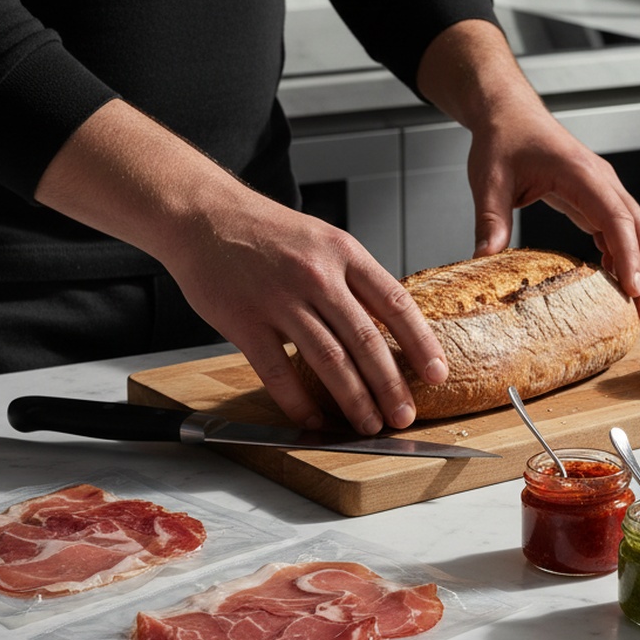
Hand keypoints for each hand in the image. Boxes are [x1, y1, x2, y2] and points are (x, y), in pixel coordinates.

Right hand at [165, 197, 447, 432]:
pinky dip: (298, 402)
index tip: (437, 374)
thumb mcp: (324, 240)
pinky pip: (278, 371)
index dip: (421, 343)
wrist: (203, 214)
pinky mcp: (244, 321)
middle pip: (366, 340)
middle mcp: (317, 275)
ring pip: (328, 360)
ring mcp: (280, 299)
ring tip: (369, 425)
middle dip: (390, 385)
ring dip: (354, 399)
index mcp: (344, 253)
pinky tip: (312, 421)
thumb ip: (355, 280)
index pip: (395, 304)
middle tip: (404, 415)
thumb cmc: (267, 232)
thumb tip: (390, 327)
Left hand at [417, 21, 639, 318]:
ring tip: (638, 304)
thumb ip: (490, 220)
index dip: (628, 255)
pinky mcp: (594, 198)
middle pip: (639, 228)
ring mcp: (601, 189)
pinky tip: (618, 281)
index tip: (631, 289)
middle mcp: (601, 180)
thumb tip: (485, 259)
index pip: (616, 218)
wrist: (507, 114)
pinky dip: (624, 255)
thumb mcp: (489, 180)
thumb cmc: (502, 139)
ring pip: (636, 230)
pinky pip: (619, 229)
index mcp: (580, 173)